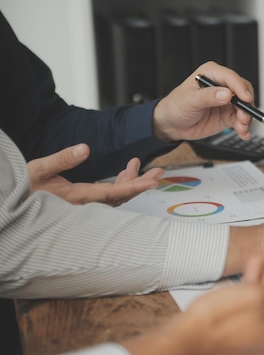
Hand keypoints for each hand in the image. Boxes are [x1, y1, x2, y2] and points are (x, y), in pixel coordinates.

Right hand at [27, 143, 163, 206]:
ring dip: (131, 181)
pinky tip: (126, 171)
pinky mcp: (85, 202)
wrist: (13, 206)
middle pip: (120, 196)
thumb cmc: (24, 189)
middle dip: (141, 183)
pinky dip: (120, 183)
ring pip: (116, 196)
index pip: (112, 193)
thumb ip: (62, 159)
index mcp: (77, 198)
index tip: (151, 182)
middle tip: (159, 172)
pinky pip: (109, 195)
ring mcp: (86, 206)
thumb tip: (85, 147)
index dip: (134, 187)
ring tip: (143, 165)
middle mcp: (85, 205)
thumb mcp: (40, 169)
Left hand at [152, 61, 254, 141]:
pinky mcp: (227, 115)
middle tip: (244, 117)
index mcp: (212, 74)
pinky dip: (244, 127)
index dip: (241, 88)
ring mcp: (226, 101)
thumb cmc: (176, 106)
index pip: (231, 78)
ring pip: (244, 107)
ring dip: (246, 118)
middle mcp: (222, 86)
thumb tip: (226, 94)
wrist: (172, 125)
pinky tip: (244, 133)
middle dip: (246, 105)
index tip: (246, 99)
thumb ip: (208, 97)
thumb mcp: (190, 100)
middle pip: (243, 91)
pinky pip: (240, 120)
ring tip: (242, 128)